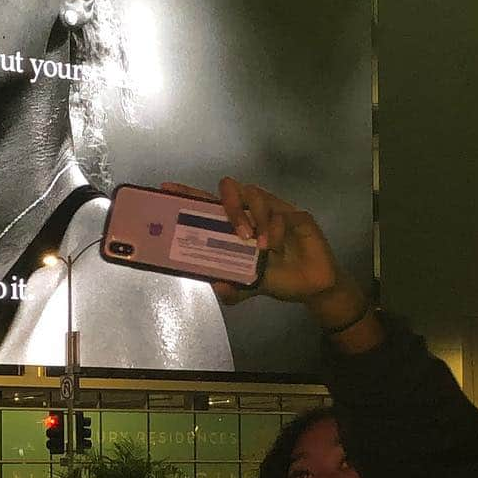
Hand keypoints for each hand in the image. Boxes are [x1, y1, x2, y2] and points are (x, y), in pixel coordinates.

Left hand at [161, 178, 378, 345]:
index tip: (166, 188)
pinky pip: (278, 211)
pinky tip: (275, 246)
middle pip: (230, 189)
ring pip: (255, 195)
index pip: (209, 204)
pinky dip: (273, 228)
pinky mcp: (294, 214)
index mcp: (235, 226)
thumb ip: (232, 289)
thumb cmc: (278, 279)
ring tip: (260, 246)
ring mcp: (272, 210)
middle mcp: (250, 213)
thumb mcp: (249, 288)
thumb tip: (216, 283)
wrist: (311, 287)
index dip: (188, 194)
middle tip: (236, 231)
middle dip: (229, 204)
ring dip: (255, 219)